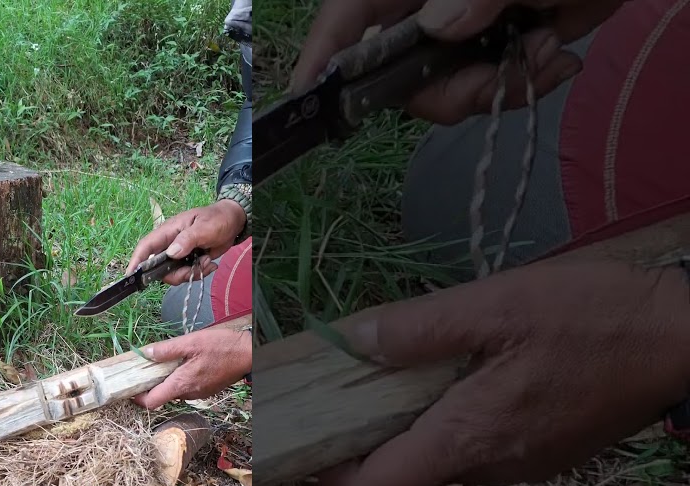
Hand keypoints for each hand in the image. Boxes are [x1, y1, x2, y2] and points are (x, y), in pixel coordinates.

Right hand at [126, 200, 244, 285]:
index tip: (130, 276)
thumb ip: (187, 239)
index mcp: (168, 231)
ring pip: (173, 274)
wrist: (234, 221)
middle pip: (159, 268)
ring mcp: (179, 253)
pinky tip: (210, 264)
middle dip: (176, 274)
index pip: (146, 246)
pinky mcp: (188, 260)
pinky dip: (198, 273)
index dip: (136, 261)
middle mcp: (170, 244)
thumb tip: (171, 253)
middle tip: (193, 270)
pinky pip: (186, 274)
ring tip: (207, 263)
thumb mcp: (204, 227)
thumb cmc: (218, 218)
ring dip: (190, 273)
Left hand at [133, 323, 252, 409]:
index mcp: (181, 384)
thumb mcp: (191, 342)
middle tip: (146, 367)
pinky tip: (184, 364)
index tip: (129, 389)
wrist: (249, 354)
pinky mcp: (206, 390)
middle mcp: (188, 394)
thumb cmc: (222, 347)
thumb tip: (146, 353)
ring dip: (168, 380)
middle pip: (162, 396)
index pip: (151, 403)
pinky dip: (180, 379)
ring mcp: (198, 394)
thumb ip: (167, 349)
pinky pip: (187, 388)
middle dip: (152, 384)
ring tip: (167, 362)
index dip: (137, 398)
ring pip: (175, 391)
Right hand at [290, 0, 624, 124]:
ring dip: (495, 89)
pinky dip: (523, 86)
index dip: (323, 58)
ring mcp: (459, 30)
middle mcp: (422, 7)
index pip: (347, 18)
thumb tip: (438, 27)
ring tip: (547, 53)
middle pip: (393, 73)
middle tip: (493, 84)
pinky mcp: (495, 49)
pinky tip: (556, 58)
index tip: (308, 98)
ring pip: (440, 91)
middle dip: (444, 91)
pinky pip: (486, 91)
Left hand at [312, 258, 689, 485]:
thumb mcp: (499, 305)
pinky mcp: (546, 452)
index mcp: (466, 440)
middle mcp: (488, 468)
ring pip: (441, 457)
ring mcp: (522, 465)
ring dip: (412, 424)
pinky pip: (479, 446)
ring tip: (397, 370)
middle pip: (402, 473)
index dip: (326, 481)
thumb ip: (420, 328)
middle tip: (340, 387)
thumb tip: (352, 341)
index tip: (298, 448)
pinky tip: (458, 374)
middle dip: (365, 439)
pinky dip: (453, 420)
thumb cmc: (596, 318)